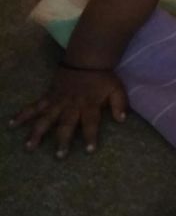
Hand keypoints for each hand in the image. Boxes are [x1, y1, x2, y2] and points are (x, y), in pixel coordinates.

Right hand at [9, 66, 127, 157]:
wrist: (87, 59)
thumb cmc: (103, 78)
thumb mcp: (117, 89)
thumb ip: (119, 104)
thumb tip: (122, 120)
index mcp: (90, 104)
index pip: (91, 123)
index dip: (90, 136)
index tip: (89, 151)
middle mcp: (72, 105)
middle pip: (66, 124)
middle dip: (63, 140)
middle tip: (59, 156)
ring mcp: (58, 101)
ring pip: (46, 118)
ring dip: (37, 132)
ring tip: (29, 146)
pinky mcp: (48, 96)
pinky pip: (34, 106)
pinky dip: (23, 114)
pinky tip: (12, 123)